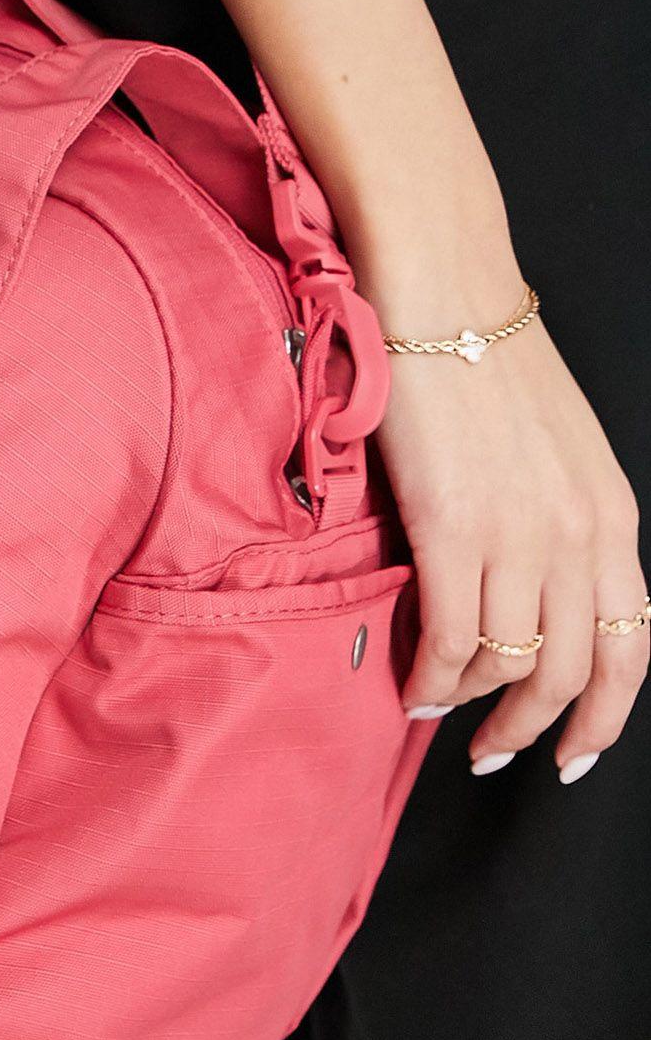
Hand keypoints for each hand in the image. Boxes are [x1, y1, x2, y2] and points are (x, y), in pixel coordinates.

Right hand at [377, 304, 646, 777]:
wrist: (440, 288)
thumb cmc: (481, 350)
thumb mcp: (556, 446)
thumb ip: (555, 518)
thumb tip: (523, 586)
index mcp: (610, 514)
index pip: (629, 649)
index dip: (602, 716)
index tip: (573, 751)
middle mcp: (579, 535)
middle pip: (572, 674)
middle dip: (534, 730)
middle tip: (497, 751)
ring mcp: (518, 534)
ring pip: (509, 665)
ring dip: (472, 704)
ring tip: (437, 708)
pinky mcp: (453, 525)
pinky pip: (449, 636)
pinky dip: (429, 674)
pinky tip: (409, 682)